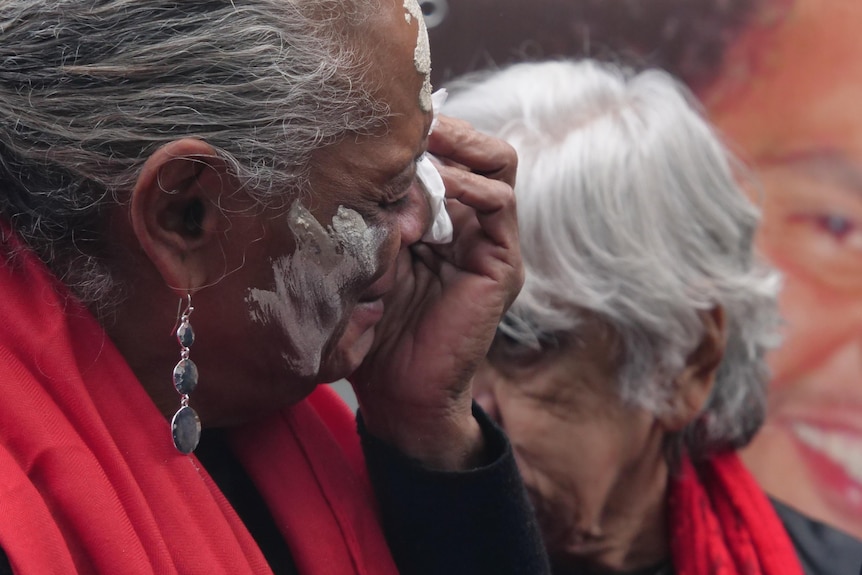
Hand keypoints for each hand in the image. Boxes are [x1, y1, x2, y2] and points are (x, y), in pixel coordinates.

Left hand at [350, 116, 522, 469]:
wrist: (398, 394)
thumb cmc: (372, 329)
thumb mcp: (366, 256)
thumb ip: (375, 213)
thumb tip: (367, 162)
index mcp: (440, 221)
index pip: (448, 153)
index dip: (424, 130)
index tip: (382, 119)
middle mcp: (471, 226)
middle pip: (479, 149)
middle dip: (446, 128)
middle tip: (407, 123)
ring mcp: (491, 243)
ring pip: (498, 165)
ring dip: (457, 149)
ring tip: (418, 149)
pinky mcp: (502, 264)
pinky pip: (499, 203)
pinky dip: (468, 184)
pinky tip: (433, 188)